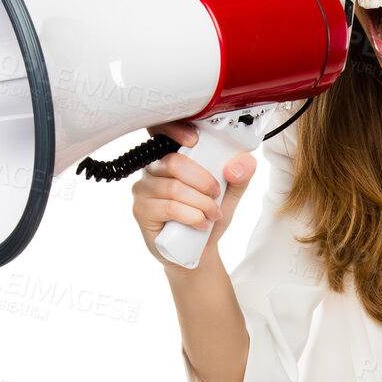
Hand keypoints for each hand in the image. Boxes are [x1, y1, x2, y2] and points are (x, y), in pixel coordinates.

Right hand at [131, 121, 257, 268]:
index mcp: (171, 155)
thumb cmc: (207, 217)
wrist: (198, 251)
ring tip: (212, 215)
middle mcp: (153, 168)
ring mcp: (143, 189)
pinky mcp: (140, 210)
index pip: (162, 130)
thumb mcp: (231, 193)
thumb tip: (237, 164)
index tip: (195, 140)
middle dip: (203, 181)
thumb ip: (241, 174)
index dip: (175, 130)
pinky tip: (200, 224)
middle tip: (216, 196)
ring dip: (201, 204)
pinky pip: (168, 207)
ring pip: (174, 188)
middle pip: (174, 162)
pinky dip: (191, 216)